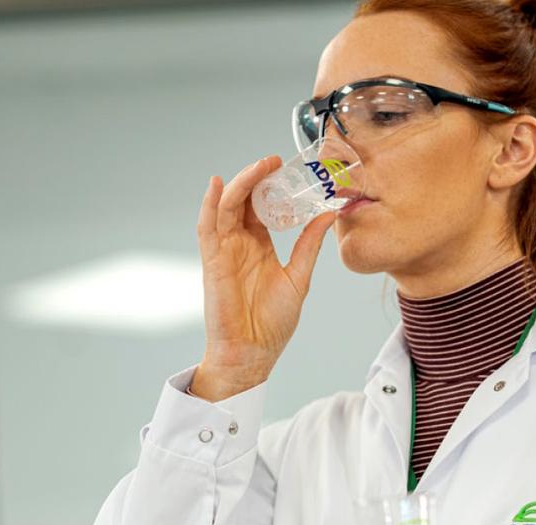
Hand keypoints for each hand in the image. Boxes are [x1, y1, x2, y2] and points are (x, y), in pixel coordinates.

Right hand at [191, 156, 336, 399]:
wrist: (253, 353)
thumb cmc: (273, 323)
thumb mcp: (299, 277)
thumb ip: (309, 245)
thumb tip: (328, 214)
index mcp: (260, 247)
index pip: (262, 207)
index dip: (272, 186)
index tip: (289, 168)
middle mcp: (240, 244)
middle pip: (243, 201)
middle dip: (257, 178)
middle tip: (275, 160)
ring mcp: (224, 251)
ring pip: (226, 207)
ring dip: (240, 184)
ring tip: (258, 166)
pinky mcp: (212, 261)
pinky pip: (207, 227)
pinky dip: (210, 204)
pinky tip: (219, 185)